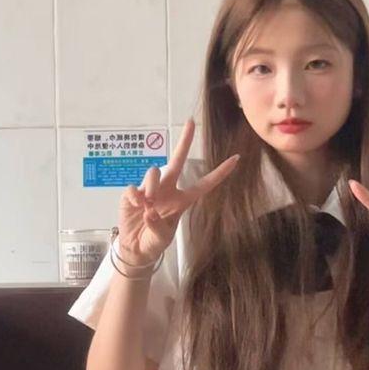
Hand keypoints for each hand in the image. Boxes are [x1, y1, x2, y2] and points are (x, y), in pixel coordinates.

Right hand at [117, 117, 240, 266]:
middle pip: (177, 161)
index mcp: (181, 201)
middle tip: (190, 122)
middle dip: (184, 141)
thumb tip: (149, 211)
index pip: (204, 184)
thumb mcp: (161, 238)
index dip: (220, 173)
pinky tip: (136, 205)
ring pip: (154, 172)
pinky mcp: (132, 194)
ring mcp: (149, 189)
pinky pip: (135, 187)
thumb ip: (157, 226)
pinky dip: (135, 195)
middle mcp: (167, 190)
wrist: (134, 248)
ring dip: (152, 186)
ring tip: (147, 205)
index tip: (236, 159)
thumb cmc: (153, 241)